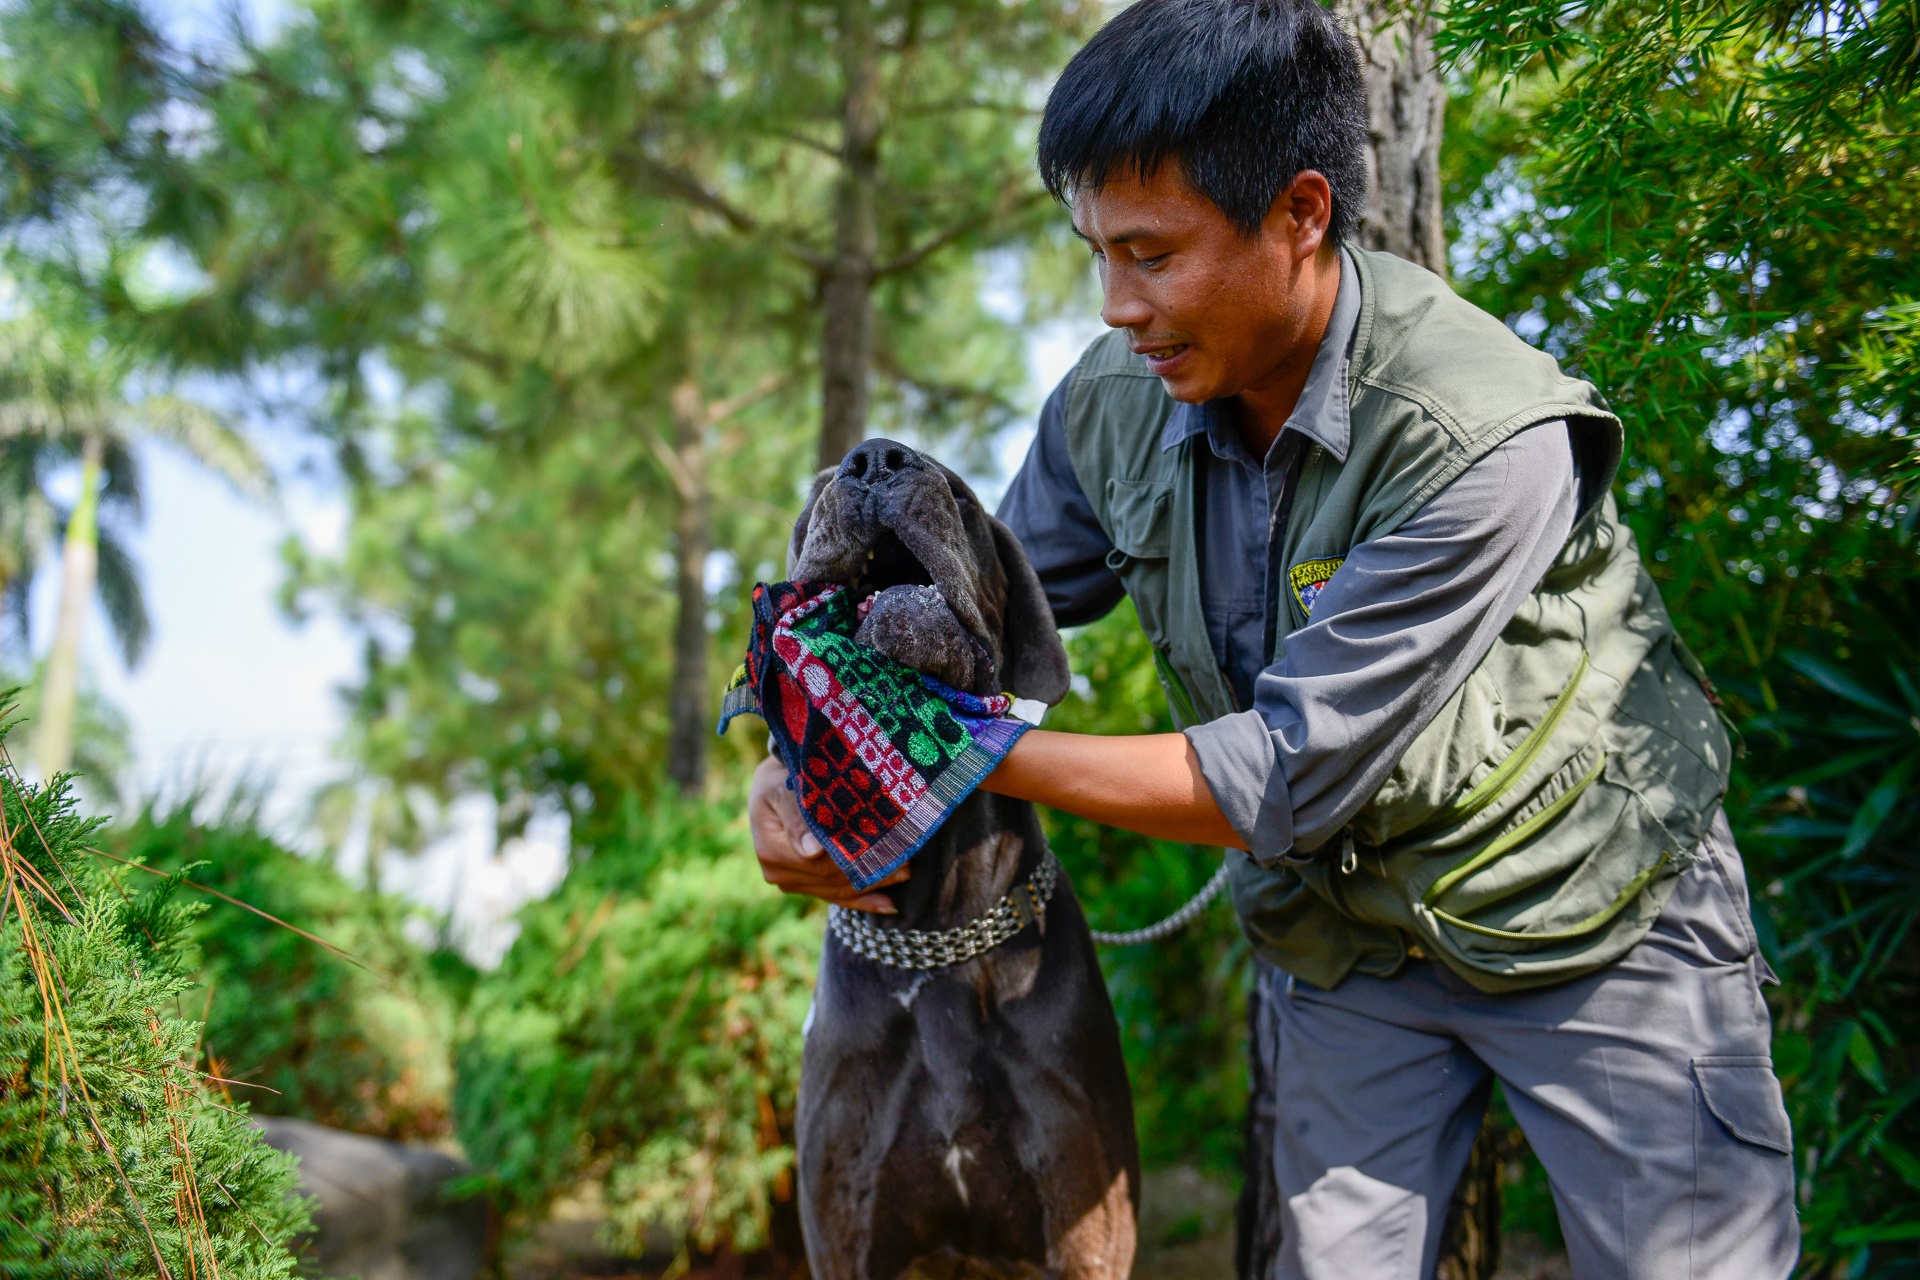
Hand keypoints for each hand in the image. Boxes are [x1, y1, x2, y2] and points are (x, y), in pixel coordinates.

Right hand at [749, 754, 906, 911]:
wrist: (775, 785)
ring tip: (904, 873)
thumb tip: (812, 852)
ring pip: (839, 890)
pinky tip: (888, 904)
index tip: (889, 850)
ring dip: (873, 884)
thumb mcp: (784, 789)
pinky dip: (862, 900)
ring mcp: (791, 883)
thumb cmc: (782, 779)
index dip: (857, 858)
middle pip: (833, 879)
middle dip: (871, 870)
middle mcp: (778, 873)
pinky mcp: (803, 886)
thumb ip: (797, 817)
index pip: (823, 862)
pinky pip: (835, 896)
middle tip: (906, 862)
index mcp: (771, 850)